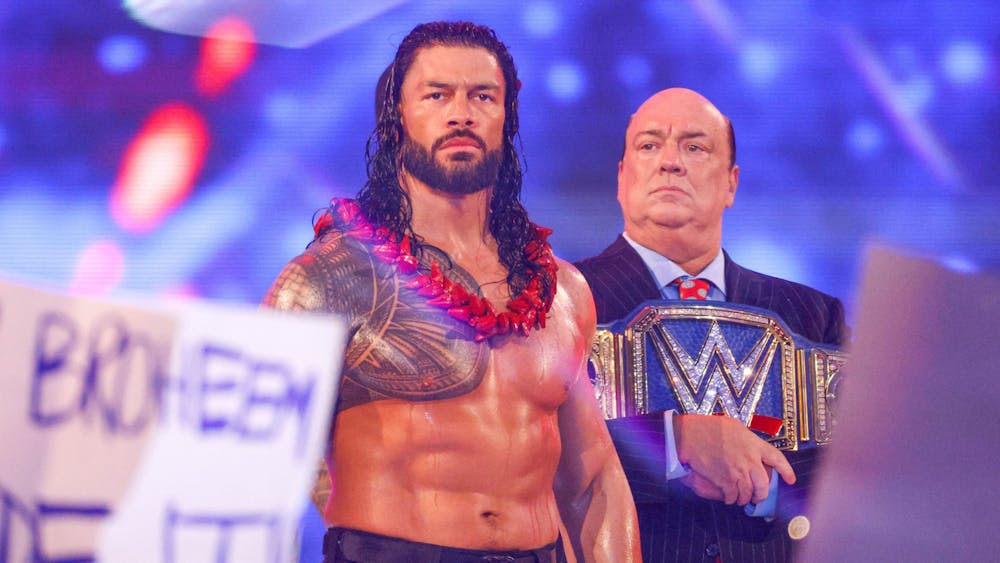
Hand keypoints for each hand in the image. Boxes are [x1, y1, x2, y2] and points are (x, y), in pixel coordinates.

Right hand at [673, 414, 795, 505]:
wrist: (691, 435)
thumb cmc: (709, 427)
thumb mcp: (734, 427)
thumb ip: (747, 438)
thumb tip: (751, 445)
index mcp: (754, 444)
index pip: (777, 459)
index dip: (787, 471)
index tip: (790, 480)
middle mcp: (749, 459)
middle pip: (763, 484)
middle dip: (761, 494)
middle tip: (757, 497)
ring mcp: (737, 471)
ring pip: (748, 493)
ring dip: (744, 499)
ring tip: (740, 499)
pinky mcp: (725, 480)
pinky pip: (732, 496)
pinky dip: (731, 499)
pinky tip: (728, 497)